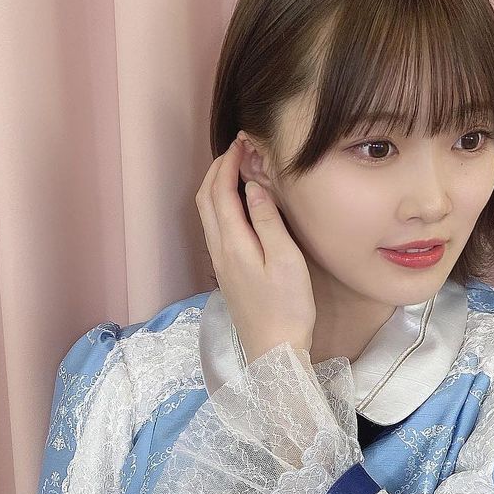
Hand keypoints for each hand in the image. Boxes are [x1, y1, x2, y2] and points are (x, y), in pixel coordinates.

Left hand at [194, 133, 314, 362]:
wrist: (274, 351)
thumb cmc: (287, 307)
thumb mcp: (285, 259)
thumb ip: (266, 220)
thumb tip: (253, 185)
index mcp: (232, 242)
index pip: (220, 191)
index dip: (228, 163)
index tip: (243, 142)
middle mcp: (219, 250)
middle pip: (206, 199)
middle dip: (218, 170)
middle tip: (238, 150)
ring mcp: (221, 263)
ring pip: (207, 214)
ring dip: (217, 187)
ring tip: (237, 170)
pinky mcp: (227, 273)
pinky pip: (215, 228)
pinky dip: (220, 206)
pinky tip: (238, 205)